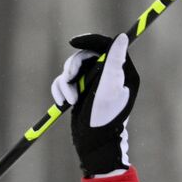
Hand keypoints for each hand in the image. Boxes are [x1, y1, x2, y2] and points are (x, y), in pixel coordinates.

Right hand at [50, 32, 139, 176]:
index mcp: (121, 71)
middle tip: (70, 79)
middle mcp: (108, 74)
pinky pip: (64, 81)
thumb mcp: (109, 88)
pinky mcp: (81, 91)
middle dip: (73, 67)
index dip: (88, 40)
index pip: (105, 45)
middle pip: (84, 55)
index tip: (73, 42)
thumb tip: (122, 37)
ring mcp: (93, 83)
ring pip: (72, 69)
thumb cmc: (105, 118)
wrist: (93, 144)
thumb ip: (114, 62)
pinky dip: (60, 90)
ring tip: (69, 100)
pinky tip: (61, 103)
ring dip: (65, 83)